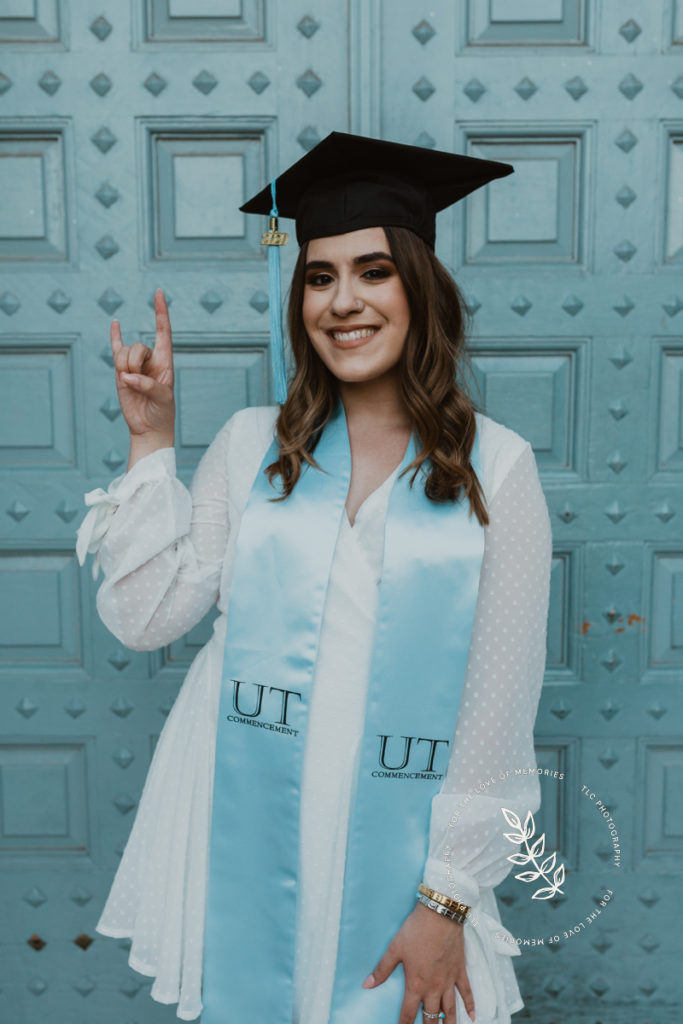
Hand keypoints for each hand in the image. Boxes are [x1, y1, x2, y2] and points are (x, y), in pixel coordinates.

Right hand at [111, 288, 174, 438]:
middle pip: (138, 346)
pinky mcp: (121, 371)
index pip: (164, 332)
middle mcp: (150, 359)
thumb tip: (128, 376)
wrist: (149, 427)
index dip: (161, 312)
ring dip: (125, 367)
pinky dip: (115, 337)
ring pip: (123, 352)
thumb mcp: (162, 399)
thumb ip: (148, 385)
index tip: (159, 293)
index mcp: (165, 361)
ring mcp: (134, 364)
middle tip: (139, 382)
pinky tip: (116, 323)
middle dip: (135, 362)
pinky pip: (116, 350)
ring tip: (131, 384)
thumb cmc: (162, 413)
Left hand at [361, 902, 474, 1023]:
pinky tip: (473, 1016)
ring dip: (448, 1023)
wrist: (440, 915)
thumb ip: (382, 969)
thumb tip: (367, 985)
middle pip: (431, 1016)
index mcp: (416, 984)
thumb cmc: (416, 930)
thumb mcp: (395, 948)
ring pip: (450, 1009)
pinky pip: (467, 992)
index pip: (408, 1013)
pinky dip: (470, 1005)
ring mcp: (448, 980)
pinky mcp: (460, 971)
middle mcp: (433, 987)